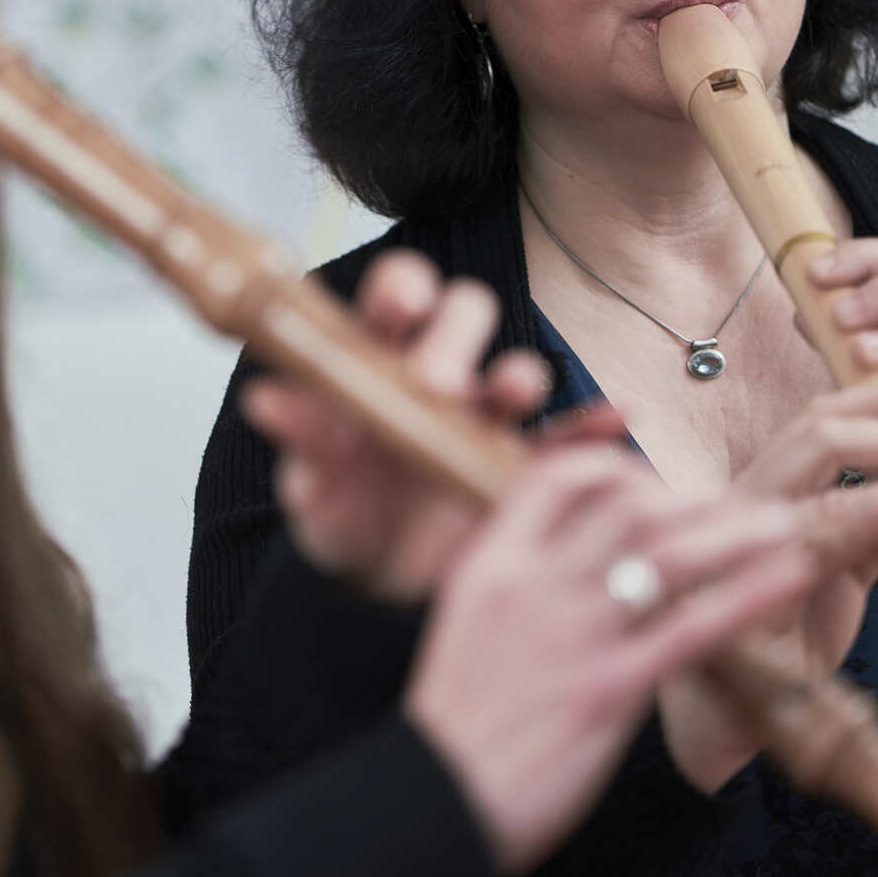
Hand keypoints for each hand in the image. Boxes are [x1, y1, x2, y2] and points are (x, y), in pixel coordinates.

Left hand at [242, 249, 624, 599]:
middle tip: (439, 385)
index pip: (398, 295)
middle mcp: (438, 375)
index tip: (402, 308)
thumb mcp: (312, 485)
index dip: (405, 289)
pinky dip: (592, 427)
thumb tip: (263, 400)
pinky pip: (565, 442)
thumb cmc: (340, 516)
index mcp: (379, 361)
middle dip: (457, 336)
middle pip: (465, 316)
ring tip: (510, 395)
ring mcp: (486, 419)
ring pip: (517, 372)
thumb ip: (303, 440)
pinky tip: (614, 418)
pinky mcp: (521, 466)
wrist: (379, 587)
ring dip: (520, 375)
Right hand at [406, 456, 877, 873]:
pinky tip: (787, 577)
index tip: (650, 477)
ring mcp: (571, 634)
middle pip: (622, 503)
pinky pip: (691, 628)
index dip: (613, 463)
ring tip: (783, 523)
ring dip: (734, 531)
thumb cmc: (455, 732)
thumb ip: (520, 590)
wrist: (431, 809)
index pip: (556, 477)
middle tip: (729, 507)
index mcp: (489, 565)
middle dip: (687, 498)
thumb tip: (581, 567)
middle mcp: (531, 585)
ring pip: (666, 551)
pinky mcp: (608, 689)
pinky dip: (747, 596)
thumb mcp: (468, 632)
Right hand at [727, 381, 877, 670]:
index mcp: (760, 498)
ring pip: (819, 450)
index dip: (869, 399)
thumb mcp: (834, 580)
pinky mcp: (757, 572)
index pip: (811, 424)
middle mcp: (745, 503)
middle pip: (813, 423)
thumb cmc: (778, 649)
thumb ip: (865, 537)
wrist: (729, 721)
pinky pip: (832, 523)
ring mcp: (744, 533)